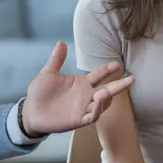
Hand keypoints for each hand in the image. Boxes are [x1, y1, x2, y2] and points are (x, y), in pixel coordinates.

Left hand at [21, 42, 135, 136]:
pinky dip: (98, 109)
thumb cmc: (40, 93)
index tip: (116, 64)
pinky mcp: (79, 119)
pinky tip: (99, 101)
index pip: (98, 76)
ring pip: (103, 104)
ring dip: (107, 98)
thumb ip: (57, 60)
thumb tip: (61, 43)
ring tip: (106, 92)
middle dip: (120, 85)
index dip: (107, 70)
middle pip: (107, 90)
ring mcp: (84, 108)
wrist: (31, 112)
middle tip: (132, 79)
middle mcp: (86, 96)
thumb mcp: (48, 73)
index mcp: (81, 84)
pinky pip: (93, 115)